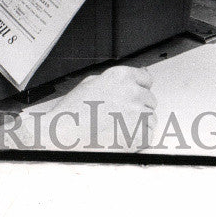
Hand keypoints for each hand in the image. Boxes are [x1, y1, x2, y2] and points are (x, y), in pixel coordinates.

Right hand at [36, 65, 156, 151]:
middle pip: (150, 99)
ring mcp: (137, 114)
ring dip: (139, 124)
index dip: (140, 89)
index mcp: (121, 77)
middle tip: (120, 116)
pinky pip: (149, 135)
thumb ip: (114, 80)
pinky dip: (139, 139)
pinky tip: (121, 137)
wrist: (64, 135)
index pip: (146, 79)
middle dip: (138, 107)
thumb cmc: (73, 112)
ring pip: (151, 118)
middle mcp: (132, 92)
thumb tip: (129, 80)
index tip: (135, 96)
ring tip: (118, 128)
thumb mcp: (91, 83)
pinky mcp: (139, 135)